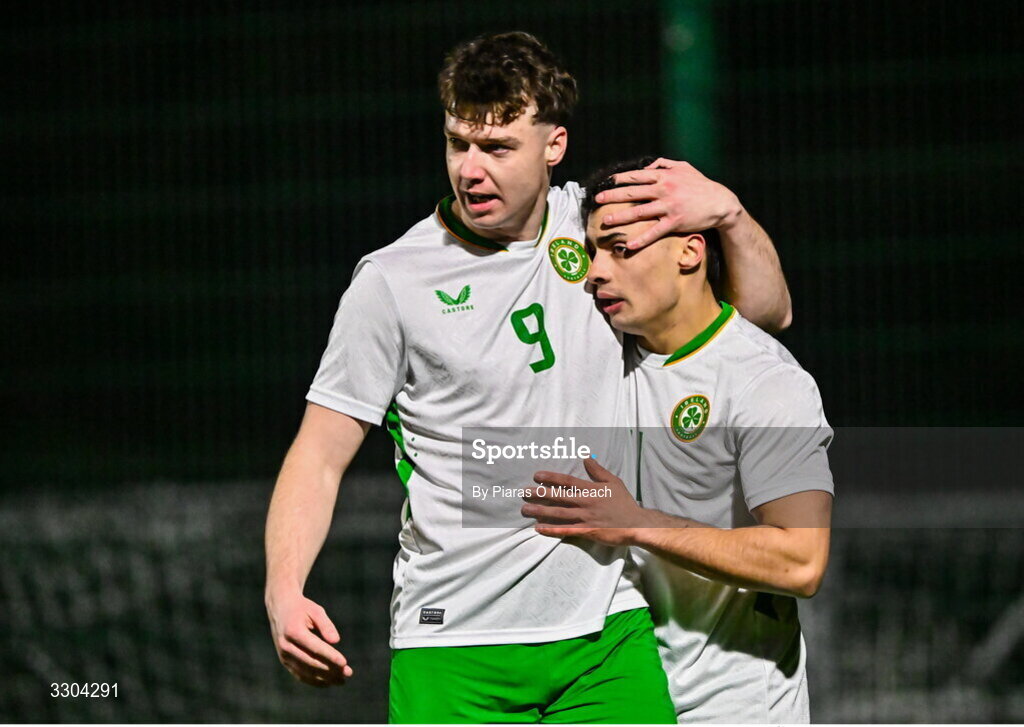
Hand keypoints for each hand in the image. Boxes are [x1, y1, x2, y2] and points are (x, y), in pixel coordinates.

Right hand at [266, 590, 352, 686]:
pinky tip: (329, 683)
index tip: (344, 662)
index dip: (330, 656)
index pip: (315, 648)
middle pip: (311, 662)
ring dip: (325, 678)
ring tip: (342, 680)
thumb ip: (326, 625)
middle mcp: (286, 646)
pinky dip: (314, 681)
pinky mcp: (284, 661)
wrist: (280, 608)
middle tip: (348, 673)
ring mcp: (284, 655)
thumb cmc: (302, 608)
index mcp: (293, 631)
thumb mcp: (315, 610)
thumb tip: (336, 641)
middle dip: (331, 669)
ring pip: (306, 672)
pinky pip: (300, 675)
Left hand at [521, 458, 647, 545]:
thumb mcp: (613, 482)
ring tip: (525, 509)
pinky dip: (552, 530)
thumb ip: (598, 471)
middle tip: (524, 493)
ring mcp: (585, 518)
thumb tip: (586, 458)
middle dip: (540, 494)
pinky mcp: (586, 532)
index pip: (567, 482)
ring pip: (559, 514)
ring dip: (541, 511)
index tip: (537, 476)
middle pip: (558, 497)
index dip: (551, 478)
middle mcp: (585, 502)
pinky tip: (539, 528)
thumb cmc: (624, 503)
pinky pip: (566, 531)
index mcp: (591, 489)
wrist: (636, 524)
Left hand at [594, 158, 742, 248]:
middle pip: (632, 193)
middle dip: (612, 196)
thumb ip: (664, 164)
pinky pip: (654, 232)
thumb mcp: (684, 167)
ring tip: (605, 222)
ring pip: (639, 212)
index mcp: (664, 176)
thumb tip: (647, 165)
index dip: (618, 180)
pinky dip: (642, 240)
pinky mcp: (675, 222)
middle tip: (597, 200)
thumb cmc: (700, 185)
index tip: (605, 183)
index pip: (636, 176)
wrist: (721, 202)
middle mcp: (663, 190)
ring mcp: (668, 207)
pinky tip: (629, 246)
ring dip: (620, 218)